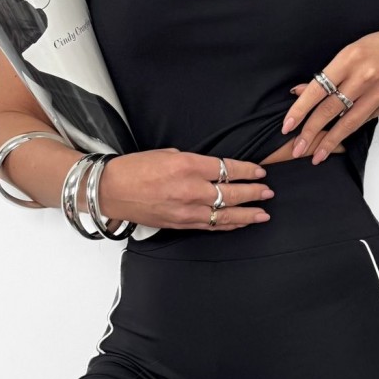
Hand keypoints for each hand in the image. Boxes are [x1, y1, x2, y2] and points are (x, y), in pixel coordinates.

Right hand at [97, 148, 275, 230]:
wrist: (110, 190)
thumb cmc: (134, 168)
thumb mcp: (168, 153)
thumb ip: (193, 162)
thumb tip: (211, 170)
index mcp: (188, 166)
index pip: (227, 169)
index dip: (247, 171)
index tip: (260, 172)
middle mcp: (190, 190)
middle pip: (231, 193)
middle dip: (253, 193)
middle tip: (268, 192)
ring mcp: (186, 210)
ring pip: (224, 214)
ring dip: (247, 214)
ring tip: (263, 213)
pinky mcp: (180, 224)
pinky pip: (210, 225)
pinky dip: (227, 225)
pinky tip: (239, 223)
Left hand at [280, 23, 378, 164]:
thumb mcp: (354, 50)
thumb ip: (329, 73)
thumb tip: (300, 91)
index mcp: (349, 58)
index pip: (318, 88)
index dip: (300, 109)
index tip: (287, 124)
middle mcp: (363, 76)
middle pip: (329, 109)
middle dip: (310, 132)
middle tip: (296, 148)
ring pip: (347, 122)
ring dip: (329, 141)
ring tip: (314, 155)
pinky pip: (364, 120)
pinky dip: (348, 132)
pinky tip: (336, 141)